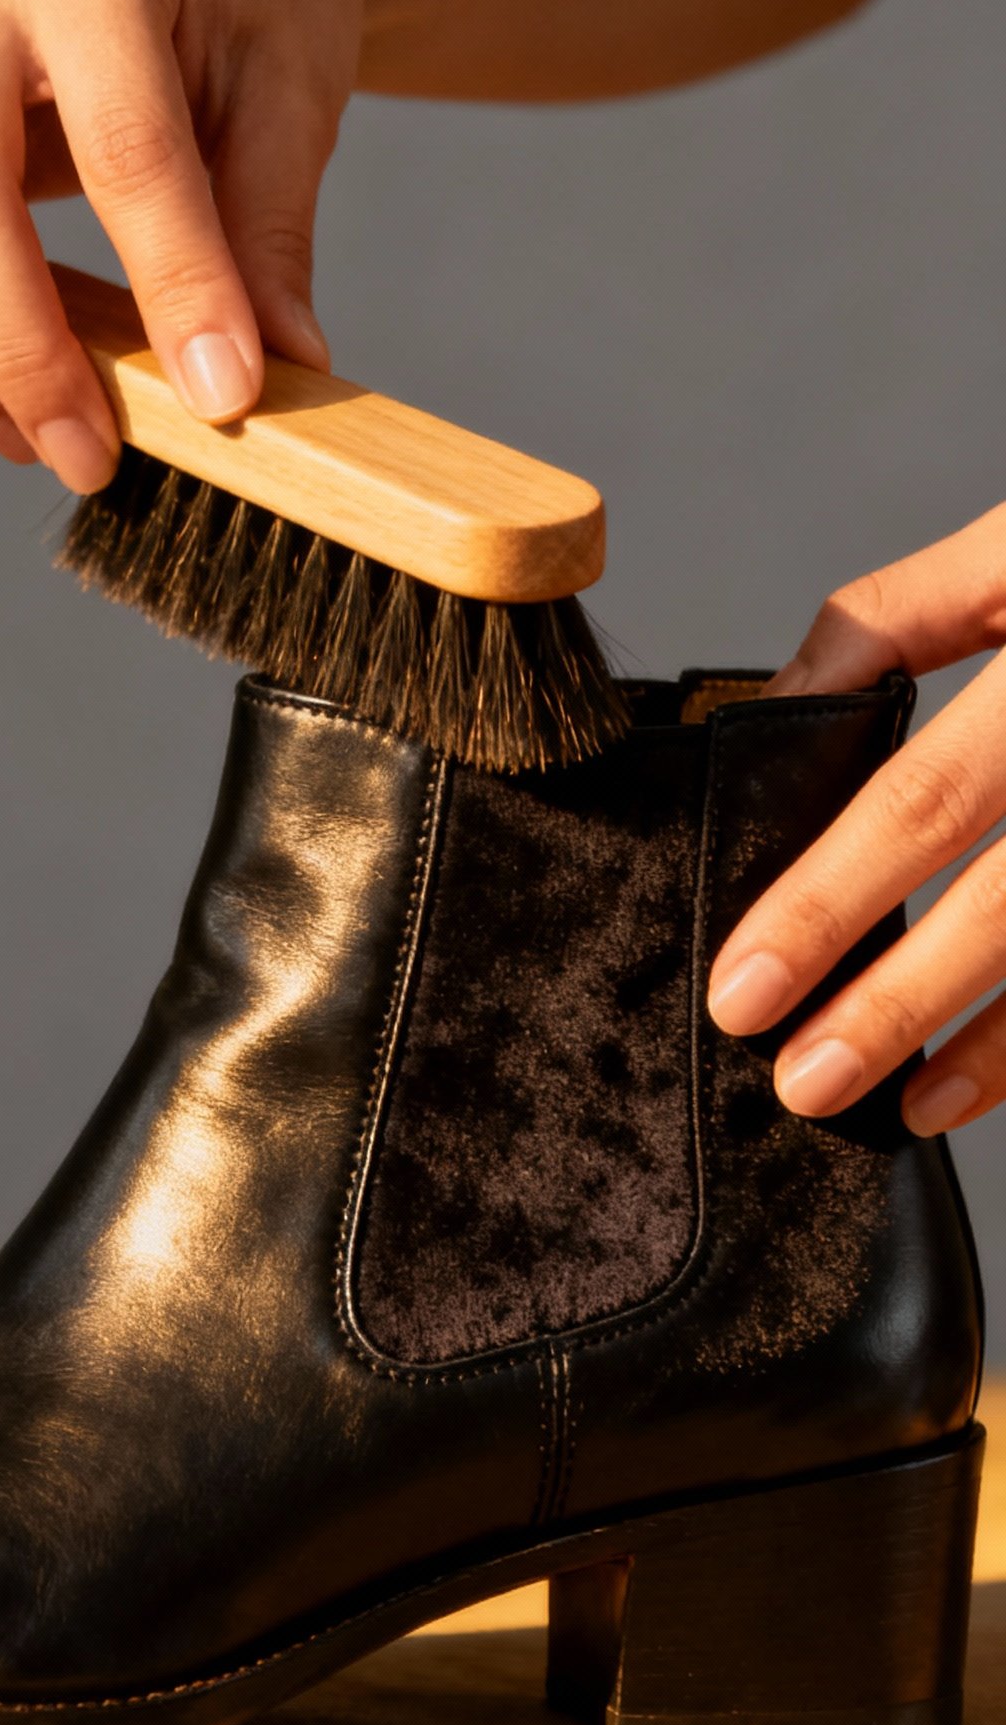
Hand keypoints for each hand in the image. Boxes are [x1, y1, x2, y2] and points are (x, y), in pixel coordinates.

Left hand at [708, 503, 1005, 1136]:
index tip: (745, 983)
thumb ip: (892, 622)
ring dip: (990, 1044)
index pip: (925, 796)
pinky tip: (987, 1076)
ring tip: (899, 1102)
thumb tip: (775, 715)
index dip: (830, 900)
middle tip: (801, 1079)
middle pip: (1003, 897)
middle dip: (893, 1001)